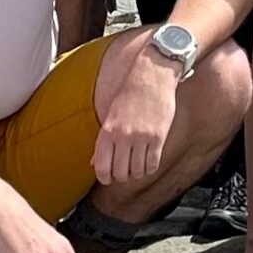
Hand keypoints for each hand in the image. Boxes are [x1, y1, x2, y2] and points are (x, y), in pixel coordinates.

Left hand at [91, 29, 180, 188]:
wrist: (152, 73)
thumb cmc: (130, 92)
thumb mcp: (111, 114)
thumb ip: (103, 141)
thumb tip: (94, 164)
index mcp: (107, 130)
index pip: (102, 168)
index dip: (105, 178)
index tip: (109, 178)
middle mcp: (123, 136)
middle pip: (120, 174)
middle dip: (122, 176)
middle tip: (126, 170)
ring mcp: (141, 137)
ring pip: (137, 172)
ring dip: (137, 172)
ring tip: (138, 164)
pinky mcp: (158, 136)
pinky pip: (152, 164)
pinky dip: (150, 167)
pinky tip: (149, 159)